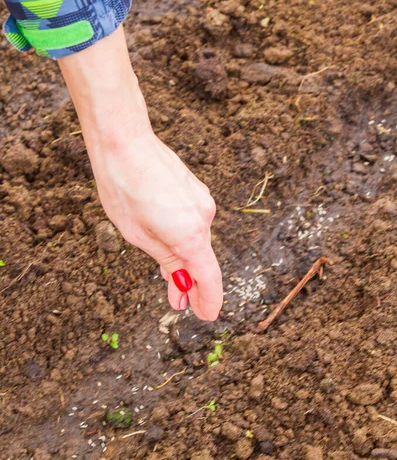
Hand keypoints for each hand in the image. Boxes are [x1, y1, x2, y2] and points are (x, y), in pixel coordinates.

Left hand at [93, 130, 221, 320]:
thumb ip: (165, 259)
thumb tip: (180, 280)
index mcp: (191, 234)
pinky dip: (184, 238)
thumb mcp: (137, 234)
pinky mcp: (195, 190)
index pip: (209, 277)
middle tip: (178, 306)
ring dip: (186, 260)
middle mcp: (204, 217)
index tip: (207, 317)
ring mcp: (202, 200)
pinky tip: (170, 245)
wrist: (125, 141)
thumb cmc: (124, 187)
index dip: (209, 300)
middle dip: (190, 284)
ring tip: (169, 280)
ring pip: (197, 239)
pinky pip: (193, 222)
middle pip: (202, 259)